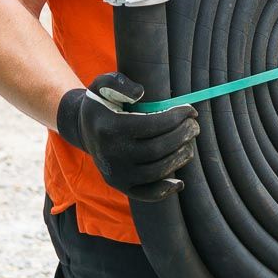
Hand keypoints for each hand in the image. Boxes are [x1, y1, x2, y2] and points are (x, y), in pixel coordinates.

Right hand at [55, 73, 198, 202]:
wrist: (83, 129)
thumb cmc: (101, 103)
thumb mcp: (103, 85)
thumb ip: (120, 83)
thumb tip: (140, 93)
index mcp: (110, 128)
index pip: (152, 125)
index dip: (176, 117)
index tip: (190, 110)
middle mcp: (112, 154)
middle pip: (158, 149)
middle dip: (182, 136)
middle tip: (194, 126)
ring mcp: (116, 173)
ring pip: (156, 171)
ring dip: (180, 157)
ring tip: (189, 143)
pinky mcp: (120, 186)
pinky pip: (146, 194)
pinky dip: (165, 190)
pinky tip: (180, 181)